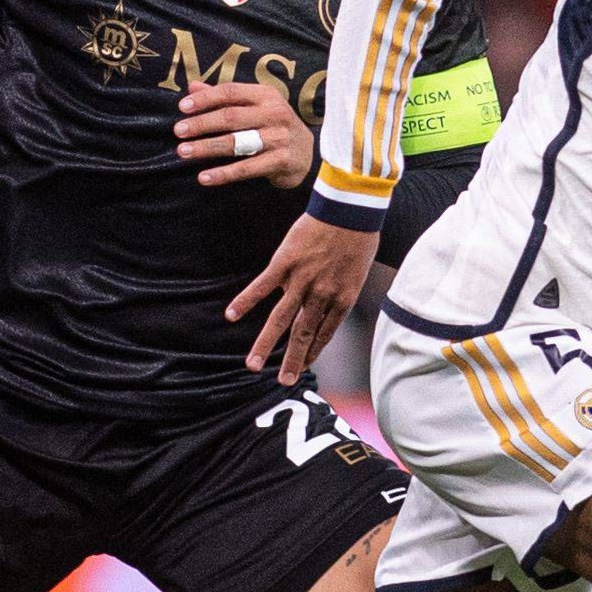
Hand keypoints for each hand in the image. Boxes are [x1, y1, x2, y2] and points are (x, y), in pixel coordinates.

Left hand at [176, 80, 312, 187]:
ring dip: (207, 147)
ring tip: (184, 151)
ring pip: (236, 143)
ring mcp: (279, 138)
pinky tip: (204, 177)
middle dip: (201, 124)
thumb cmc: (273, 126)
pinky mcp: (281, 161)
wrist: (308, 154)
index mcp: (266, 95)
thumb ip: (225, 98)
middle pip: (231, 117)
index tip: (183, 108)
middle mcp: (274, 113)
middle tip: (179, 131)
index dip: (205, 99)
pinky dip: (223, 174)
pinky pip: (247, 168)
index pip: (231, 92)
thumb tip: (192, 87)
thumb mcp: (255, 106)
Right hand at [228, 214, 379, 384]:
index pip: (325, 334)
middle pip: (302, 335)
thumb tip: (326, 296)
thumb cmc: (359, 234)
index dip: (313, 352)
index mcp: (342, 299)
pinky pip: (263, 286)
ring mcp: (302, 281)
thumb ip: (340, 287)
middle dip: (291, 361)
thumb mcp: (358, 269)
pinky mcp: (285, 263)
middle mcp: (321, 296)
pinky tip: (231, 315)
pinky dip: (246, 300)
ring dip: (265, 344)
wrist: (351, 209)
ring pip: (281, 320)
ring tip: (251, 365)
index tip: (303, 367)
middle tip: (281, 381)